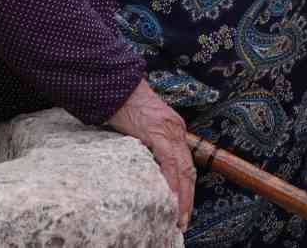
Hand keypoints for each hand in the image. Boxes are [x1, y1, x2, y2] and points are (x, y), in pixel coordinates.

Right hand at [107, 79, 194, 230]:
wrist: (117, 85)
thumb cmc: (125, 105)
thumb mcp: (142, 127)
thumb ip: (149, 144)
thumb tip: (146, 166)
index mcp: (174, 130)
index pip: (185, 164)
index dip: (187, 187)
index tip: (183, 207)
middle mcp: (177, 131)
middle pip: (189, 169)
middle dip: (188, 197)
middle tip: (184, 220)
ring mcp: (169, 131)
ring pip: (183, 169)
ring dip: (183, 195)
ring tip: (180, 216)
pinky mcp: (158, 132)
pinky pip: (169, 162)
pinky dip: (172, 181)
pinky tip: (172, 196)